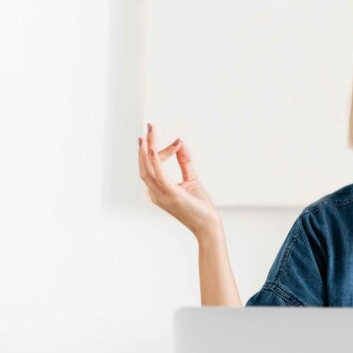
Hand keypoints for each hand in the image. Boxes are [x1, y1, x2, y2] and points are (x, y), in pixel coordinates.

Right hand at [138, 122, 220, 236]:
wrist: (208, 225)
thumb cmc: (200, 206)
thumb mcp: (191, 179)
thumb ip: (184, 162)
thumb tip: (181, 142)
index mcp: (158, 190)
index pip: (153, 167)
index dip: (160, 152)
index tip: (177, 141)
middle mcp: (155, 193)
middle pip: (144, 166)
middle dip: (144, 146)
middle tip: (148, 127)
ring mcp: (161, 194)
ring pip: (147, 168)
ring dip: (147, 148)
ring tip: (150, 131)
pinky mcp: (170, 193)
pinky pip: (158, 173)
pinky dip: (154, 160)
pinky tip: (152, 147)